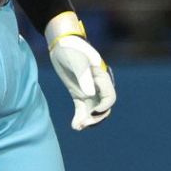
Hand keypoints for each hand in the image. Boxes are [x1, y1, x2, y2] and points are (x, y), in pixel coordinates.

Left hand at [46, 12, 115, 130]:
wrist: (60, 43)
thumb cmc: (70, 48)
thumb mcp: (76, 61)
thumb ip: (83, 76)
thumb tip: (90, 94)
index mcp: (102, 76)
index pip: (110, 97)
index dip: (103, 107)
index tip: (92, 113)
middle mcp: (98, 85)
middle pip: (104, 107)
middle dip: (96, 117)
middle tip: (83, 124)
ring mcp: (89, 90)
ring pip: (94, 110)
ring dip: (88, 120)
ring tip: (77, 127)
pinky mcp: (79, 92)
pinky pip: (83, 109)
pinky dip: (80, 117)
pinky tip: (74, 126)